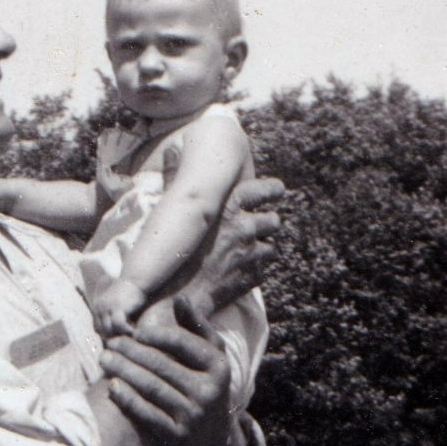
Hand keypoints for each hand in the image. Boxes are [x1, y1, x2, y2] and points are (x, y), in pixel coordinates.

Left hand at [93, 278, 147, 337]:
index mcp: (97, 307)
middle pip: (102, 331)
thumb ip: (113, 316)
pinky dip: (127, 330)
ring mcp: (107, 307)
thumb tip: (115, 334)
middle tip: (125, 343)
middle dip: (114, 338)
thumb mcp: (116, 305)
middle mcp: (99, 307)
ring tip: (130, 339)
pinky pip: (119, 325)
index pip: (97, 328)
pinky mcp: (117, 307)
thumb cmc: (129, 293)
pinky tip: (135, 332)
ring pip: (109, 330)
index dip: (107, 335)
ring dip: (120, 336)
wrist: (135, 279)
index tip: (118, 339)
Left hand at [101, 296, 244, 445]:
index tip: (135, 332)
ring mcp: (194, 416)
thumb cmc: (205, 385)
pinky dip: (128, 400)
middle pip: (162, 366)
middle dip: (132, 352)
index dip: (156, 335)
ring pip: (152, 388)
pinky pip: (148, 415)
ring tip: (105, 360)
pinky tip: (112, 387)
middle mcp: (209, 392)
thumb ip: (196, 327)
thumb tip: (179, 299)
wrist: (213, 440)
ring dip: (124, 371)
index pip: (183, 343)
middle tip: (110, 344)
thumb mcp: (210, 356)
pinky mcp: (178, 437)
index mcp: (219, 367)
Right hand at [181, 176, 283, 318]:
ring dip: (262, 248)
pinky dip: (254, 269)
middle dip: (267, 223)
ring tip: (248, 252)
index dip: (273, 189)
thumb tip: (172, 148)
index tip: (277, 189)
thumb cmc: (169, 249)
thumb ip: (179, 179)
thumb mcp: (173, 209)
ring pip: (271, 245)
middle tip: (259, 226)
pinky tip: (239, 272)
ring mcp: (251, 253)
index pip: (265, 190)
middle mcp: (244, 226)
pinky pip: (263, 268)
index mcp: (228, 206)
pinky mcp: (252, 276)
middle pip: (272, 220)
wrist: (173, 296)